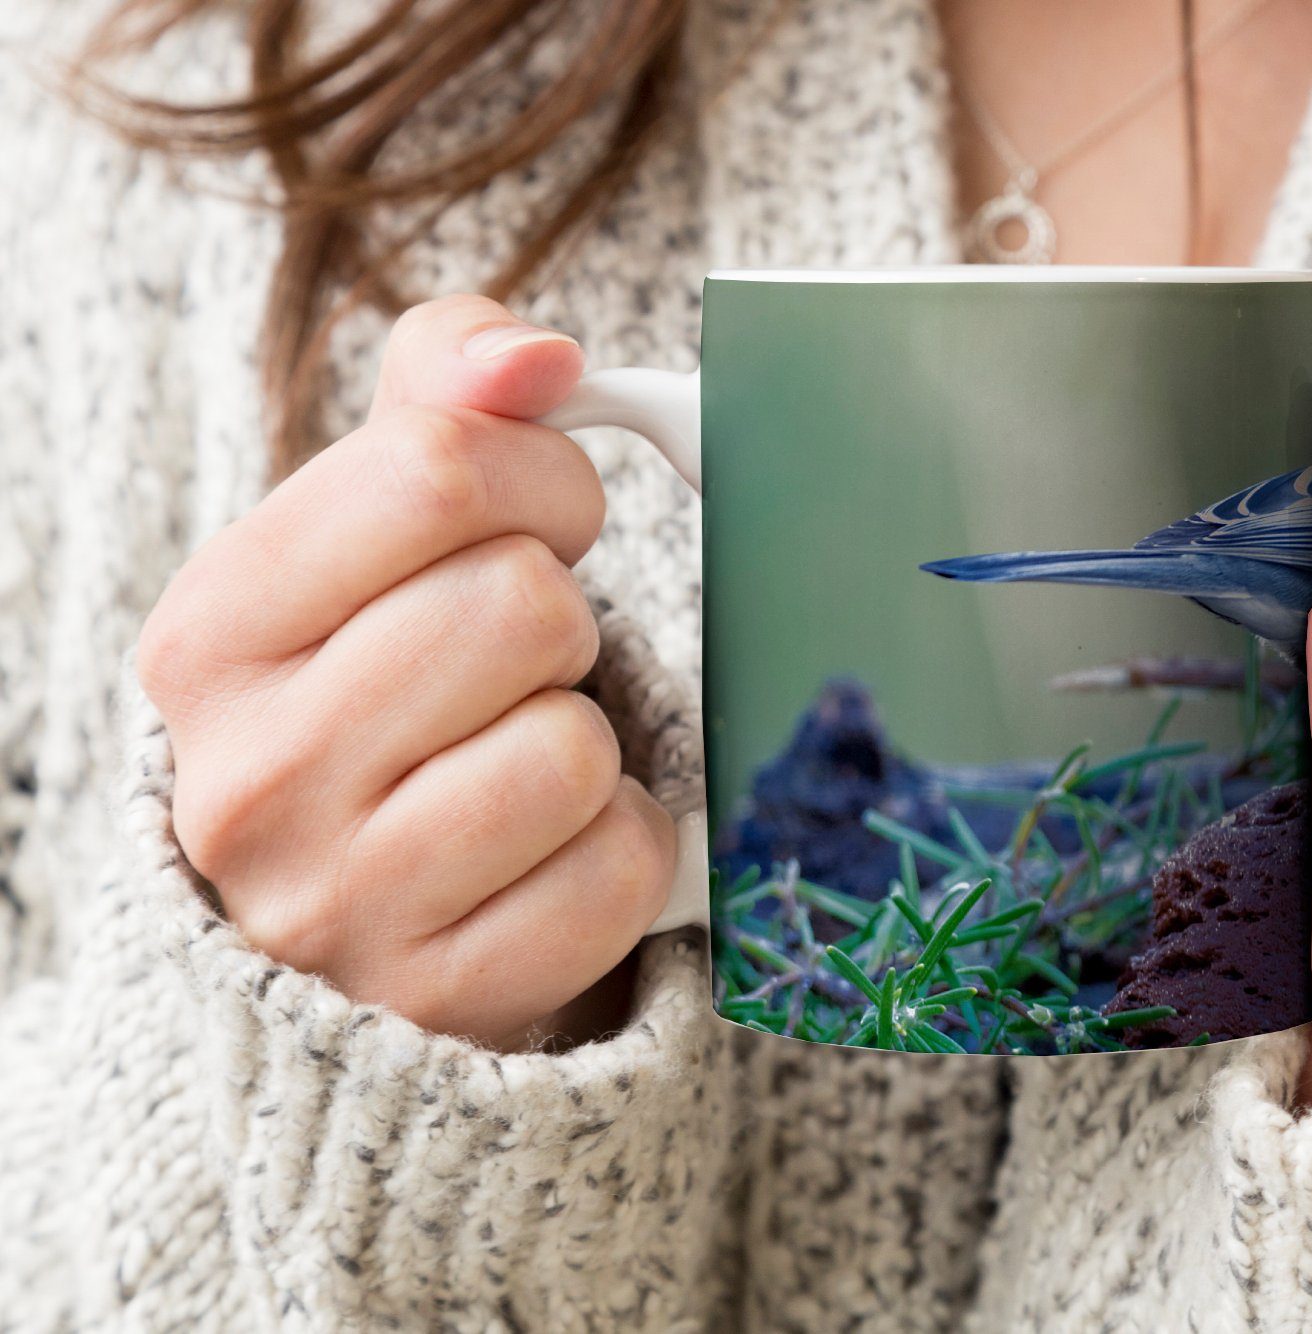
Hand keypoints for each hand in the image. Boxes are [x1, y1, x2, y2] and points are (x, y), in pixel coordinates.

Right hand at [137, 296, 677, 1051]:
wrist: (352, 902)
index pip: (436, 472)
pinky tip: (550, 845)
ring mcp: (341, 902)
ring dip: (585, 737)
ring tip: (516, 753)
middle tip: (519, 661)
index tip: (544, 522)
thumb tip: (541, 357)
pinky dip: (618, 843)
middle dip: (559, 618)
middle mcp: (250, 776)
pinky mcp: (444, 990)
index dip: (542, 478)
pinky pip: (616, 868)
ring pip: (571, 748)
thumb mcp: (372, 523)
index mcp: (213, 630)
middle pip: (523, 606)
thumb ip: (447, 391)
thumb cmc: (386, 677)